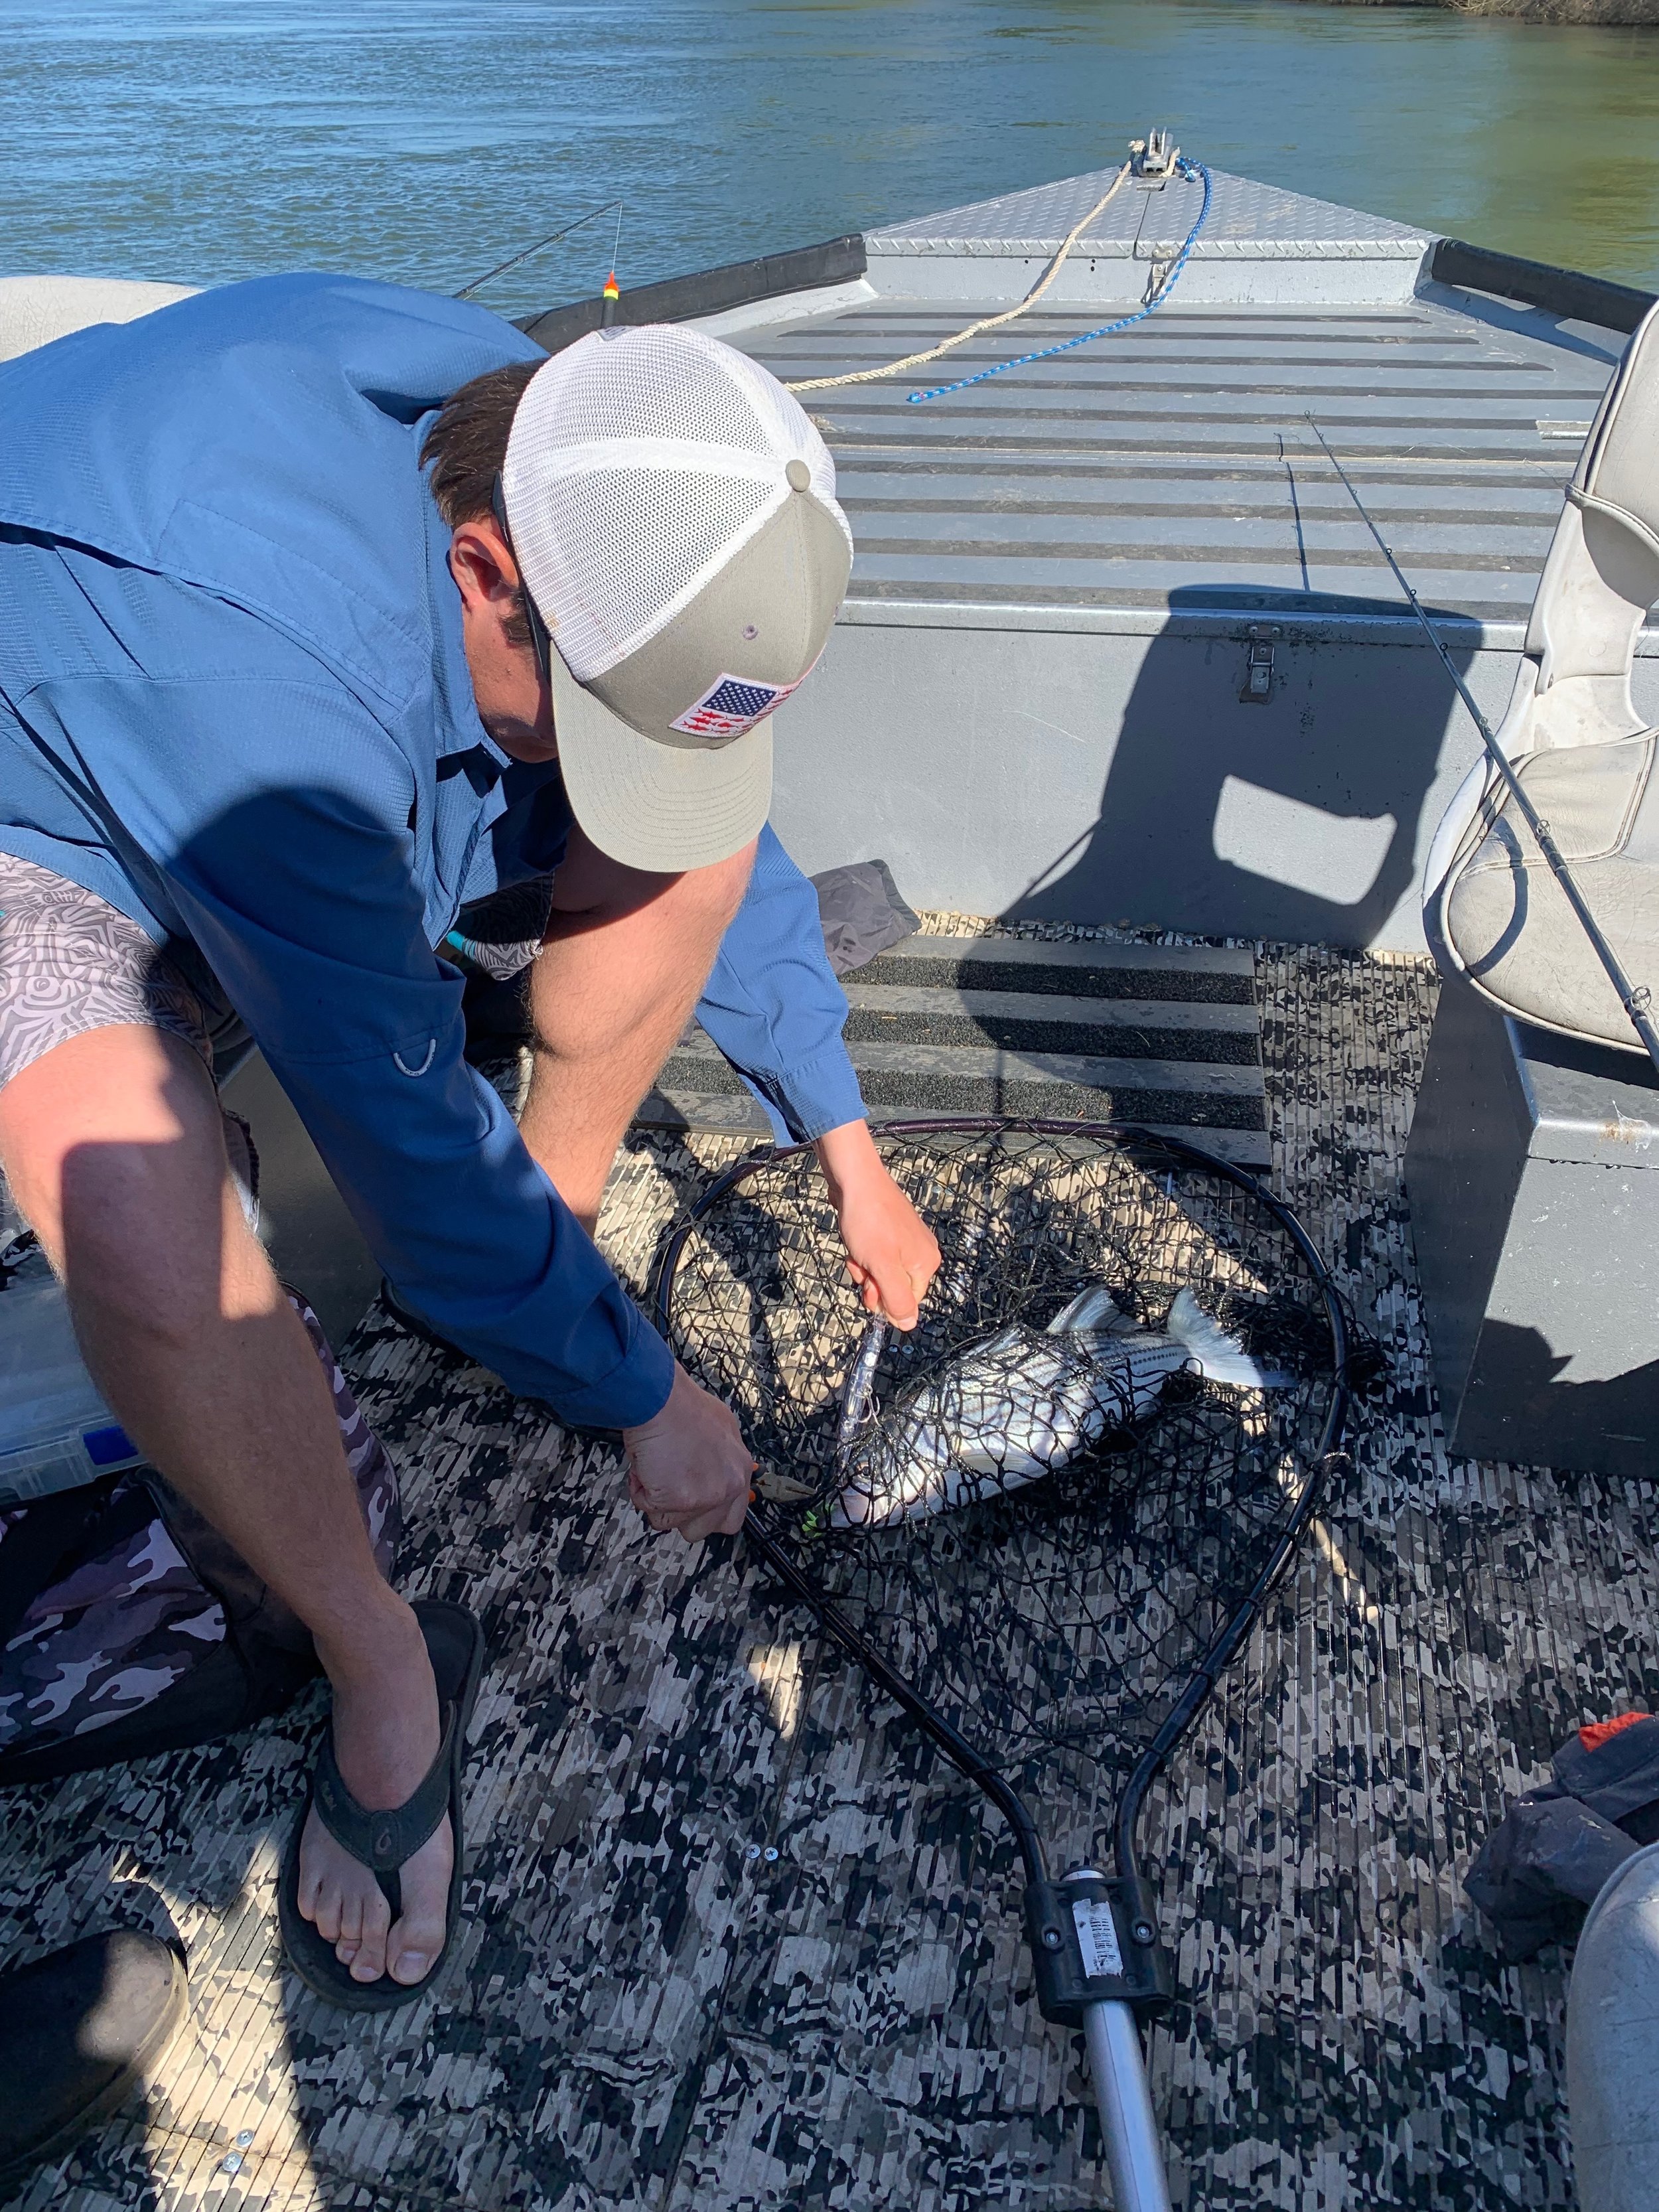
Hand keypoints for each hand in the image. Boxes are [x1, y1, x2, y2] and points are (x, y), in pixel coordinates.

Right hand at [621, 1362, 753, 1540]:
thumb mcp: (717, 1429)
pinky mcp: (681, 1501)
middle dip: (680, 1515)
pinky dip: (640, 1491)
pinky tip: (645, 1467)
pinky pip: (650, 1510)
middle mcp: (729, 1485)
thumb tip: (708, 1471)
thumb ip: (718, 1459)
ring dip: (657, 1500)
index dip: (707, 1513)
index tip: (692, 1505)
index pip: (733, 1515)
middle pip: (703, 1529)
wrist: (660, 1399)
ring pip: (672, 1522)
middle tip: (667, 1487)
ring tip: (655, 1468)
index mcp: (739, 1468)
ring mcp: (707, 1497)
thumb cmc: (679, 1405)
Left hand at [816, 1121, 940, 1330]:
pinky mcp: (889, 1232)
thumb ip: (896, 1298)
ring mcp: (905, 1241)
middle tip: (861, 1263)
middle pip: (893, 1287)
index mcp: (926, 1264)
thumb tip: (909, 1326)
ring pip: (880, 1272)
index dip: (883, 1300)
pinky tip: (855, 1239)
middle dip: (871, 1281)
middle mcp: (921, 1253)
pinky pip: (874, 1256)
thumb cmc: (868, 1221)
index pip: (906, 1303)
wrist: (854, 1179)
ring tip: (857, 1247)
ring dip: (862, 1267)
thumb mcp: (881, 1267)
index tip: (868, 1284)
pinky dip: (861, 1253)